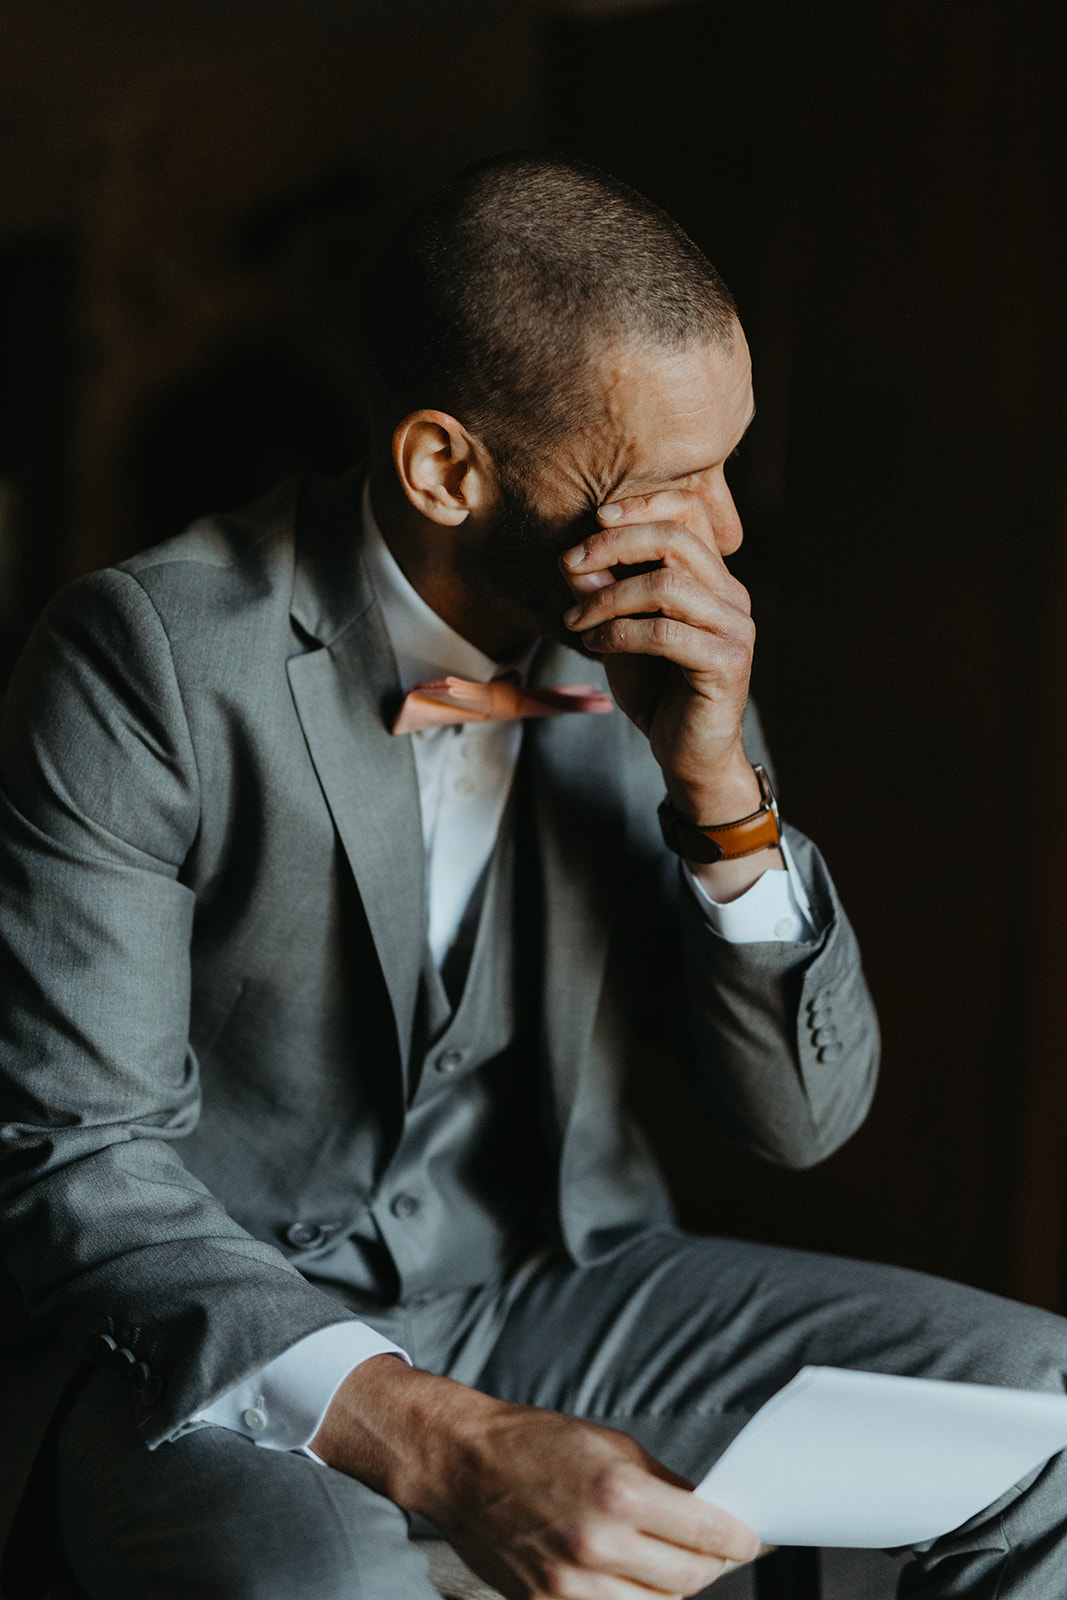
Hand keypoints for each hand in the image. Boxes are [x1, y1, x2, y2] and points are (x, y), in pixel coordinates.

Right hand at [313, 1356, 757, 1598]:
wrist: (465, 1465)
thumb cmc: (534, 1444)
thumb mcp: (611, 1445)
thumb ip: (662, 1484)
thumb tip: (707, 1511)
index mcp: (619, 1494)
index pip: (706, 1533)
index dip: (737, 1539)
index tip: (746, 1537)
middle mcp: (599, 1544)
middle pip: (689, 1579)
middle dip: (711, 1564)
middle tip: (715, 1549)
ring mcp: (572, 1585)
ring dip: (673, 1587)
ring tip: (669, 1561)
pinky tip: (631, 1576)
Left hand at [559, 488, 756, 824]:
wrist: (688, 755)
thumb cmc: (656, 691)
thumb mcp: (619, 631)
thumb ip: (602, 594)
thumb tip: (572, 558)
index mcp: (713, 579)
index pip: (690, 512)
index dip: (641, 505)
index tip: (595, 519)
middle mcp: (732, 596)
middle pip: (675, 538)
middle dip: (612, 545)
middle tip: (570, 565)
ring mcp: (735, 628)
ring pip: (667, 584)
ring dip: (608, 598)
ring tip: (577, 621)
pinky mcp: (727, 662)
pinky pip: (665, 633)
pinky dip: (620, 634)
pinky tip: (596, 646)